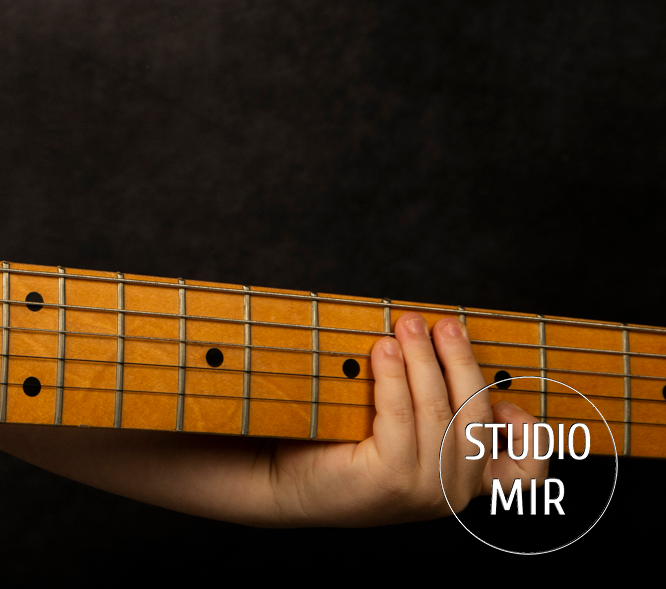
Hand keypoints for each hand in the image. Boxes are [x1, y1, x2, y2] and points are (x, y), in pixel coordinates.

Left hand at [265, 312, 544, 523]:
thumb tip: (444, 343)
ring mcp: (424, 489)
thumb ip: (433, 407)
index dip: (531, 435)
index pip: (527, 473)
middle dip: (462, 362)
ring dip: (425, 359)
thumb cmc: (344, 446)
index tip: (506, 398)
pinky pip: (400, 415)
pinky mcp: (389, 478)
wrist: (287, 482)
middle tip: (446, 323)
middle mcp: (454, 494)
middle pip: (476, 417)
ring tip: (409, 324)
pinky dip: (395, 377)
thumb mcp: (403, 434)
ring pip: (438, 410)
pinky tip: (383, 349)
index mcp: (467, 484)